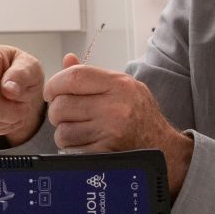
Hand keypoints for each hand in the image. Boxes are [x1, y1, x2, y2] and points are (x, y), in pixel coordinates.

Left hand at [44, 53, 193, 195]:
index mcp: (118, 84)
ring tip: (76, 129)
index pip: (73, 77)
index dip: (54, 84)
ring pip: (62, 130)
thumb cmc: (139, 114)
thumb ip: (92, 75)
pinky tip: (83, 142)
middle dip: (56, 111)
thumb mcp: (122, 86)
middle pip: (62, 105)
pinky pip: (71, 149)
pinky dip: (71, 147)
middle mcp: (115, 107)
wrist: (163, 147)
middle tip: (64, 114)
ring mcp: (110, 132)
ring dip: (63, 132)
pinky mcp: (105, 153)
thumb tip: (67, 59)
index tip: (51, 92)